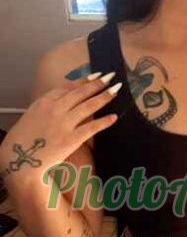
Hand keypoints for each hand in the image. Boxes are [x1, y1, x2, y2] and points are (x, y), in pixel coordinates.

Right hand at [0, 74, 119, 180]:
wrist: (20, 160)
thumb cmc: (21, 142)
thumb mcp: (30, 117)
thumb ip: (45, 109)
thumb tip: (58, 105)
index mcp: (44, 102)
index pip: (67, 87)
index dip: (83, 81)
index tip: (95, 75)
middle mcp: (55, 109)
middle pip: (81, 93)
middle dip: (98, 83)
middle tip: (111, 77)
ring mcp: (64, 123)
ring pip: (88, 106)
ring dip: (104, 96)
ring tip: (116, 90)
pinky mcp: (71, 139)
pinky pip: (91, 128)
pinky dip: (104, 122)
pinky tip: (114, 117)